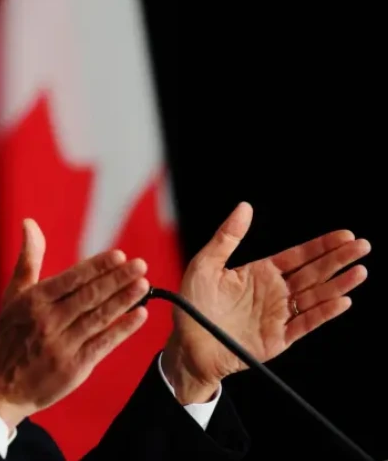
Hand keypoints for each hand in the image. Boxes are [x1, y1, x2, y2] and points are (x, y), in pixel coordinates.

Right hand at [0, 219, 149, 429]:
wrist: (2, 386)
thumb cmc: (11, 335)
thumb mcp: (13, 295)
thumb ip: (28, 259)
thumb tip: (29, 223)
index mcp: (34, 301)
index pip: (72, 279)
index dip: (97, 267)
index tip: (119, 255)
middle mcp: (48, 321)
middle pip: (89, 296)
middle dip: (117, 279)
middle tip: (140, 264)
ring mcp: (62, 345)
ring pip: (99, 318)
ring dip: (124, 300)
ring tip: (144, 284)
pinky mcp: (74, 367)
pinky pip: (103, 344)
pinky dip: (122, 330)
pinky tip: (140, 316)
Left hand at [162, 202, 369, 403]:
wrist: (186, 343)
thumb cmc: (192, 304)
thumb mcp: (205, 264)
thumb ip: (227, 237)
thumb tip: (244, 207)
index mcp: (260, 273)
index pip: (298, 256)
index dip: (321, 245)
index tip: (344, 234)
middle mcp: (274, 292)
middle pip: (314, 273)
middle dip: (338, 259)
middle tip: (362, 245)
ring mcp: (278, 315)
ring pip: (316, 297)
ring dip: (339, 284)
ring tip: (360, 270)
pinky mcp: (278, 338)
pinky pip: (305, 323)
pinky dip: (324, 313)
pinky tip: (342, 300)